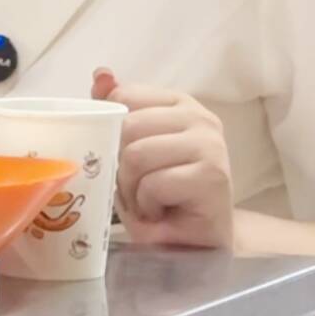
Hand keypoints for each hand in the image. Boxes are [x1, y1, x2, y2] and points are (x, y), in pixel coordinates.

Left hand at [93, 68, 234, 249]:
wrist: (197, 242)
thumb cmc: (161, 194)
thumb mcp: (131, 149)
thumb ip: (117, 111)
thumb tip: (101, 73)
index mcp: (178, 103)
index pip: (122, 96)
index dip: (110, 131)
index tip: (123, 157)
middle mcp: (200, 118)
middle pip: (126, 127)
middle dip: (119, 165)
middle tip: (134, 187)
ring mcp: (210, 145)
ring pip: (136, 155)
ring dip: (131, 189)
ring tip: (147, 201)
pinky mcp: (213, 176)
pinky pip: (153, 184)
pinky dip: (146, 205)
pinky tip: (162, 212)